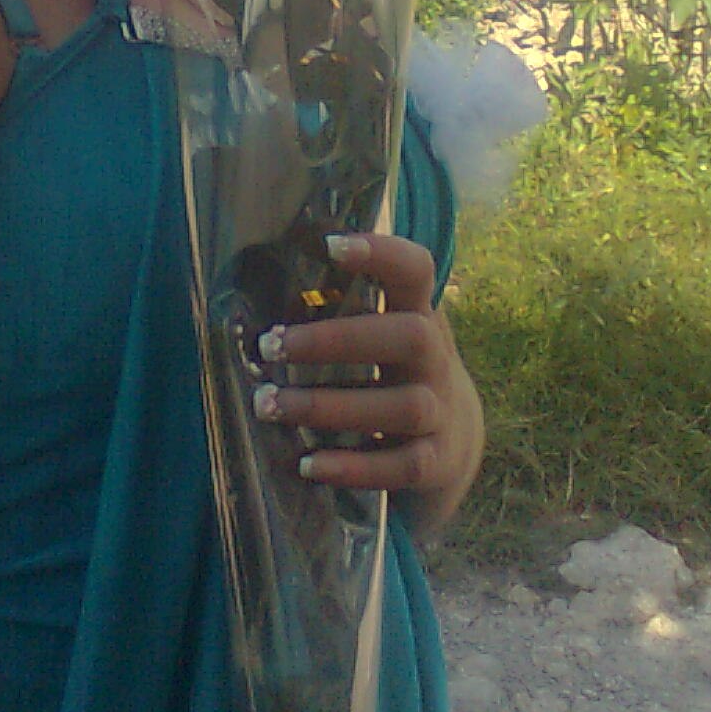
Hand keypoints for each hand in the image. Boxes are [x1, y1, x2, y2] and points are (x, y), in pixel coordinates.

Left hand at [252, 233, 483, 533]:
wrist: (453, 446)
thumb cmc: (394, 373)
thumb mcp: (382, 336)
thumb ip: (342, 311)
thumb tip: (257, 283)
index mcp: (418, 317)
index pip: (415, 271)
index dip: (382, 253)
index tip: (330, 244)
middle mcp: (436, 361)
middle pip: (411, 336)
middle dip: (338, 340)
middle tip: (272, 344)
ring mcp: (441, 414)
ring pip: (402, 406)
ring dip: (330, 406)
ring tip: (270, 405)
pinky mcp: (436, 464)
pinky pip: (402, 466)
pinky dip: (354, 467)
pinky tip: (308, 465)